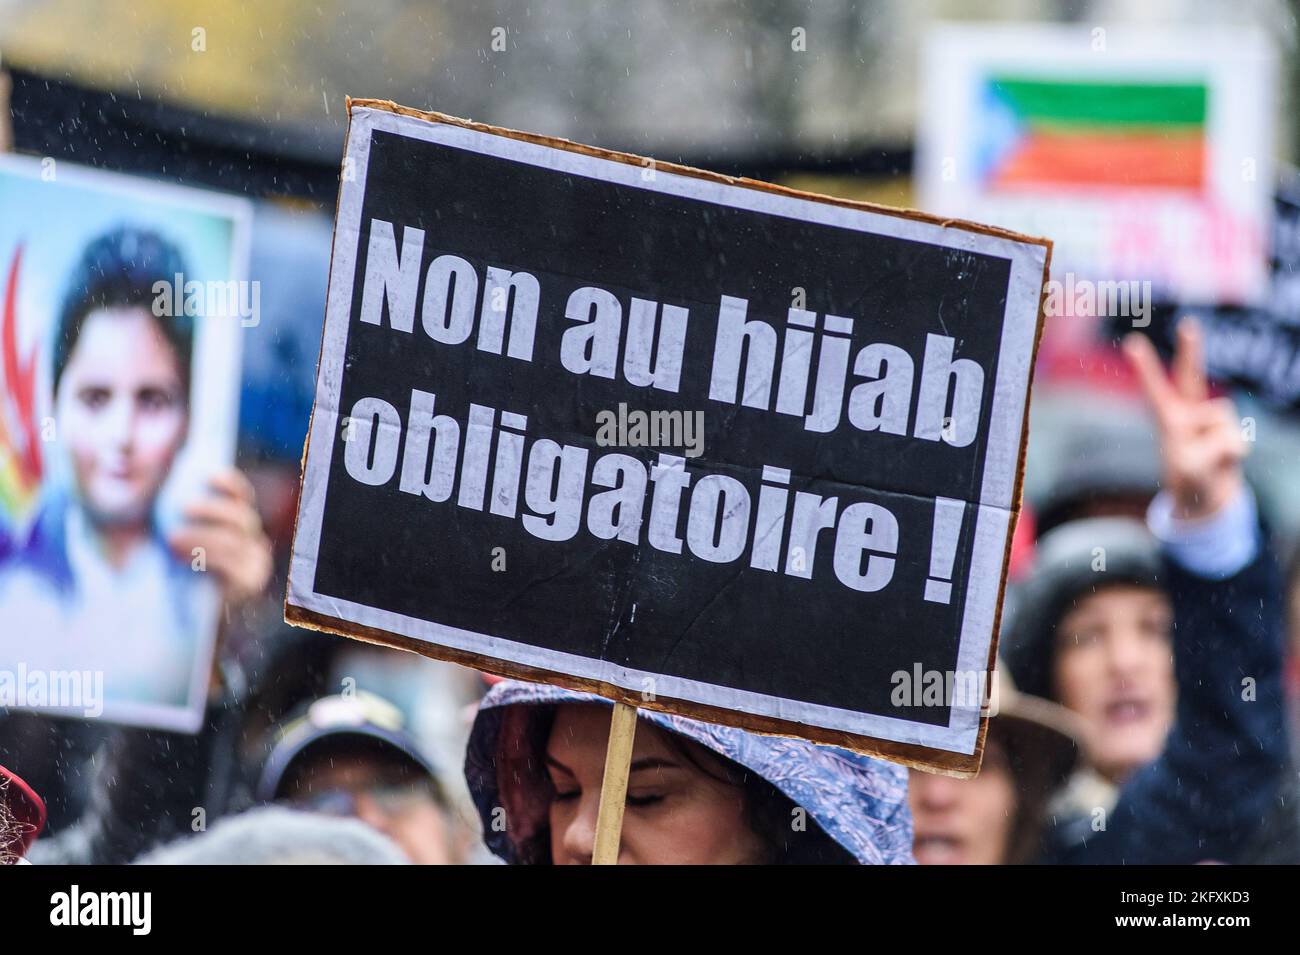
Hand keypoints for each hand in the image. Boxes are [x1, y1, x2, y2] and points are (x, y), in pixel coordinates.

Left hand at [168, 468, 272, 605]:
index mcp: (232, 519)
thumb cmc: (155, 561)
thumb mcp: (159, 524)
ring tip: (172, 540)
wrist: (159, 610)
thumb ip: (164, 496)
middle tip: (185, 509)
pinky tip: (184, 560)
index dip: (229, 483)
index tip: (208, 477)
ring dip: (204, 537)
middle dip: (214, 509)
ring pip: (236, 541)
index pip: (240, 494)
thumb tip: (162, 465)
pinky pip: (236, 566)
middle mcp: (248, 537)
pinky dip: (210, 559)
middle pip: (241, 516)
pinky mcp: (249, 582)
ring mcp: (253, 560)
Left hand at [1123, 320, 1246, 521]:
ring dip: (1218, 444)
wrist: (1205, 495)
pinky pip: (1237, 440)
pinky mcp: (1232, 429)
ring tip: (1207, 457)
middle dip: (1191, 349)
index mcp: (1169, 419)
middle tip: (1188, 323)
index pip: (1155, 389)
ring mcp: (1212, 418)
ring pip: (1223, 419)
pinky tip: (1223, 461)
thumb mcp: (1192, 467)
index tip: (1131, 342)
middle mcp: (1190, 412)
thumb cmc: (1189, 479)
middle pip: (1191, 376)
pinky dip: (1232, 455)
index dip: (1145, 367)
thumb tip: (1235, 438)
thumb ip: (1212, 448)